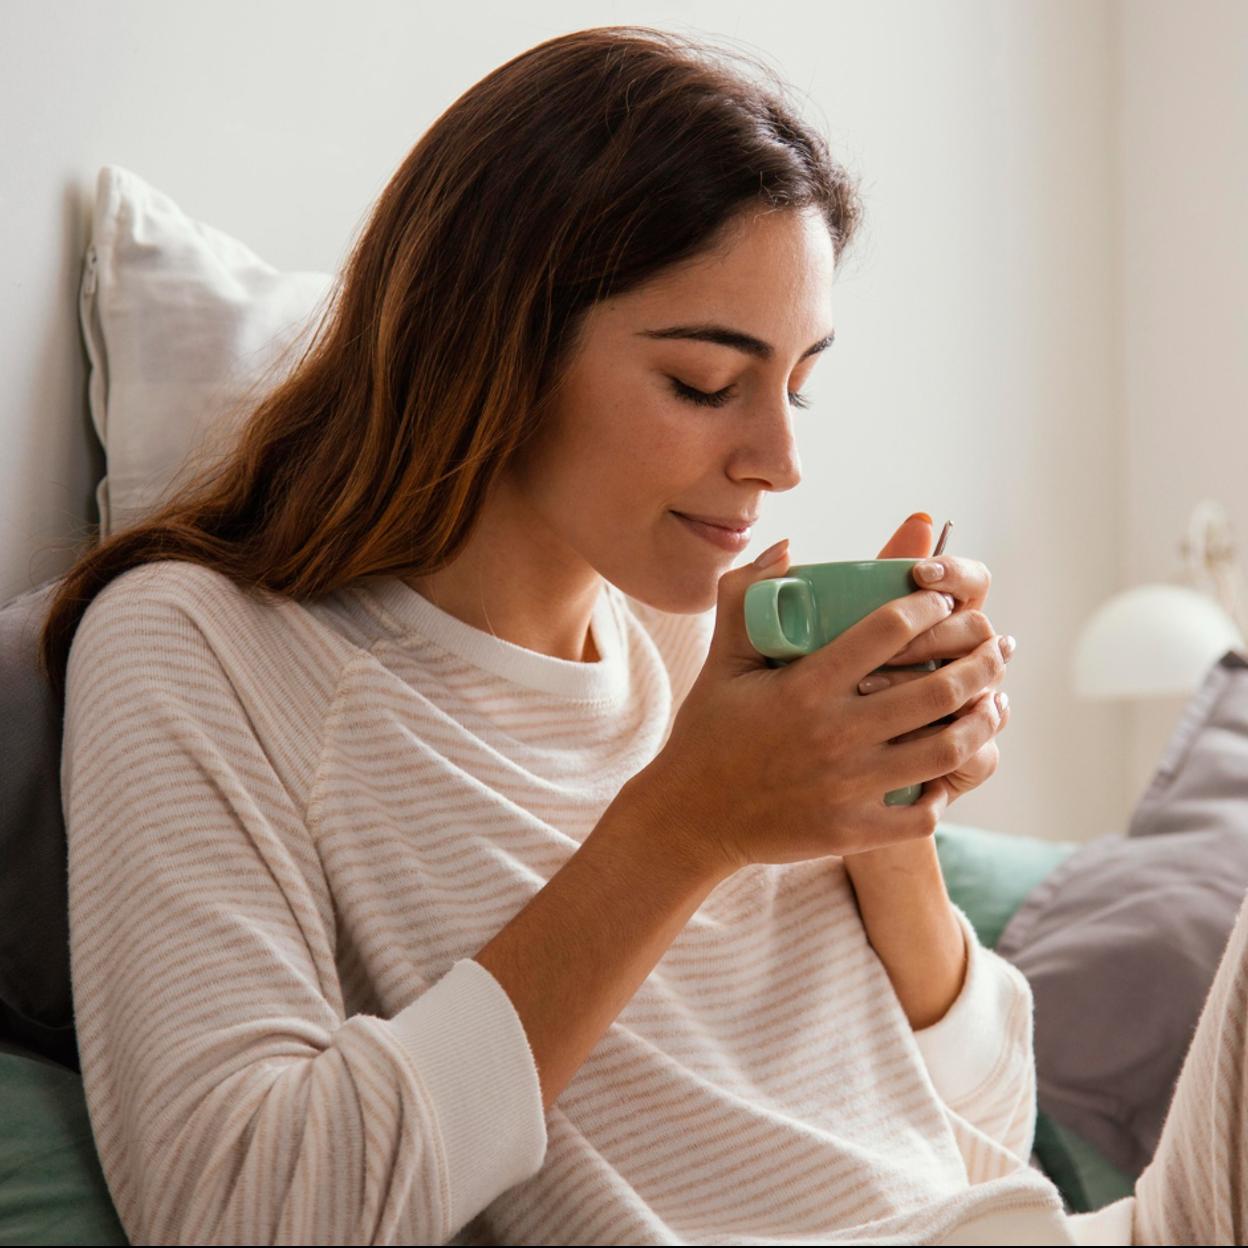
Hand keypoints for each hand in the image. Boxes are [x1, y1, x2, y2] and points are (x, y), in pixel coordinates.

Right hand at [623, 538, 1008, 879]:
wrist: (691, 817)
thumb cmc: (708, 732)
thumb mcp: (722, 660)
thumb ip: (747, 596)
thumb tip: (788, 546)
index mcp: (805, 686)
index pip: (889, 630)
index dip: (929, 607)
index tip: (943, 600)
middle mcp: (833, 733)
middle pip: (937, 688)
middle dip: (980, 660)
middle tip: (996, 646)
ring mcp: (846, 786)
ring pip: (945, 749)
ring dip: (983, 720)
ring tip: (995, 701)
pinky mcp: (850, 830)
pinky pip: (923, 814)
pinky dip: (947, 789)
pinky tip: (954, 768)